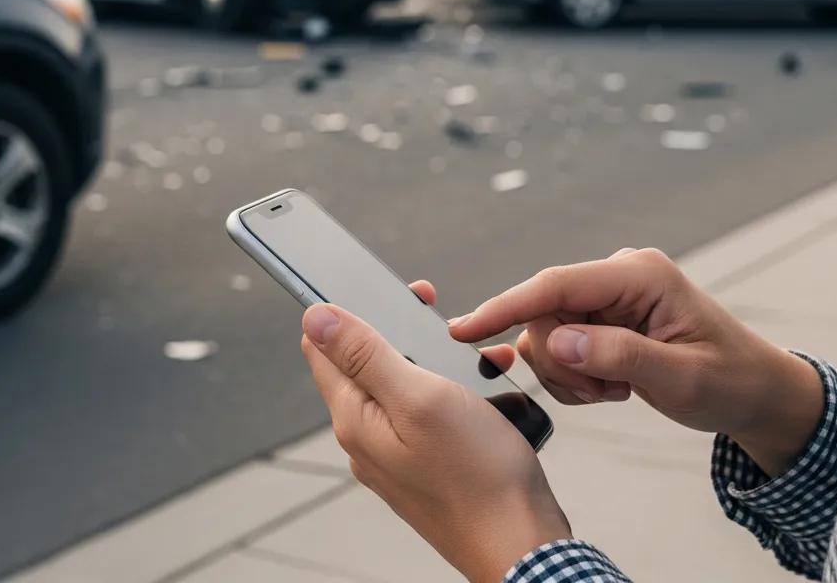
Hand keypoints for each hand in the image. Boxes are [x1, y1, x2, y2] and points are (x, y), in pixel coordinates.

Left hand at [300, 281, 571, 581]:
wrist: (521, 543)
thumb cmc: (478, 475)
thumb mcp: (420, 396)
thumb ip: (365, 353)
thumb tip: (315, 316)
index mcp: (355, 418)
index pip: (322, 347)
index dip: (349, 309)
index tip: (390, 293)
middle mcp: (368, 436)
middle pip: (365, 360)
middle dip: (401, 329)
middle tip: (437, 315)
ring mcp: (396, 451)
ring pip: (404, 380)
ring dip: (434, 357)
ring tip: (474, 354)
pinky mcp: (426, 461)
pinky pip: (430, 408)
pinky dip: (455, 387)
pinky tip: (485, 387)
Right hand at [448, 250, 824, 477]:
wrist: (755, 391)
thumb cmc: (730, 380)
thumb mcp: (681, 378)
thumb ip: (618, 355)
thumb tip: (555, 342)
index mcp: (638, 274)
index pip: (555, 283)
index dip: (505, 305)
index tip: (462, 328)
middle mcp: (618, 275)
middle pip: (545, 312)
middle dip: (561, 361)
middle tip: (605, 392)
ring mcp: (609, 295)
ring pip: (547, 331)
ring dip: (570, 372)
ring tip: (615, 390)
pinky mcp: (604, 315)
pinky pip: (561, 343)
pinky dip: (575, 374)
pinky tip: (612, 386)